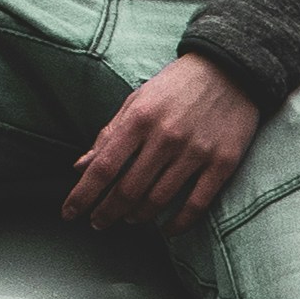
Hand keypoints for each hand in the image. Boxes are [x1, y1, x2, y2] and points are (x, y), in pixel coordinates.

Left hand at [63, 53, 261, 234]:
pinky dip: (178, 224)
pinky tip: (166, 228)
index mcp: (139, 119)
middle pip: (127, 190)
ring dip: (138, 217)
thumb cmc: (175, 87)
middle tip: (99, 222)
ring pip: (158, 201)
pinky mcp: (223, 163)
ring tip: (129, 219)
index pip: (103, 168)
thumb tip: (80, 167)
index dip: (82, 195)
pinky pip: (196, 204)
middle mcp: (166, 137)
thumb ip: (109, 135)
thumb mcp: (137, 101)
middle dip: (107, 212)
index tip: (69, 214)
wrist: (230, 70)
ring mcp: (196, 152)